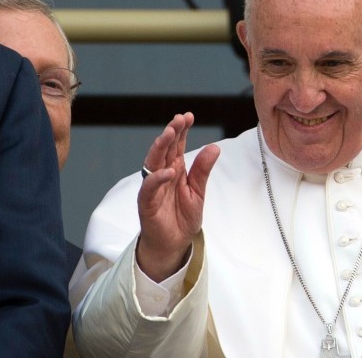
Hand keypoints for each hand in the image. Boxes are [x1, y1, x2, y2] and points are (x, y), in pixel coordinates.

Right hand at [135, 112, 219, 281]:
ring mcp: (153, 187)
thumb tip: (214, 146)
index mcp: (175, 169)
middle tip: (179, 119)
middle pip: (164, 149)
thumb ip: (203, 170)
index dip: (182, 130)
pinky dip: (158, 178)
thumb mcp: (198, 192)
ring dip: (160, 147)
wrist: (174, 244)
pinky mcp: (147, 202)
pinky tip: (168, 171)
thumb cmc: (182, 218)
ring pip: (153, 162)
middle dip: (171, 132)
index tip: (189, 116)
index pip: (177, 145)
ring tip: (170, 133)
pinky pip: (149, 188)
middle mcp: (162, 174)